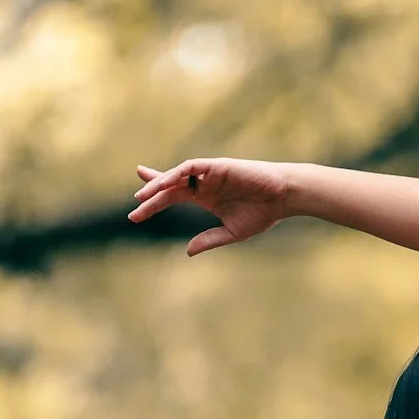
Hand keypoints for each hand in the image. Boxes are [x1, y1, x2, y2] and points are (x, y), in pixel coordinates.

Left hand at [128, 157, 294, 255]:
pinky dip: (176, 173)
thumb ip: (209, 240)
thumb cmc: (263, 213)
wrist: (283, 198)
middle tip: (135, 204)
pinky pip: (191, 167)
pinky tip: (164, 183)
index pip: (173, 195)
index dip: (154, 199)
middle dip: (151, 193)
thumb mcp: (232, 232)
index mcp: (206, 197)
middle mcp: (204, 183)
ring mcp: (209, 174)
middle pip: (169, 185)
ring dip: (159, 184)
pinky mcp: (217, 166)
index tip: (136, 210)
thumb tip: (187, 251)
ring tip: (143, 197)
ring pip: (177, 175)